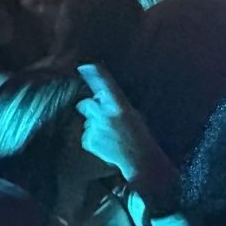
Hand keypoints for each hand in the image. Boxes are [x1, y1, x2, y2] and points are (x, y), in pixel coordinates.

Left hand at [75, 64, 162, 181]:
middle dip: (89, 107)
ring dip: (96, 126)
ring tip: (111, 136)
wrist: (138, 159)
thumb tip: (101, 98)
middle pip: (86, 104)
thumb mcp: (134, 115)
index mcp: (120, 107)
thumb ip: (117, 105)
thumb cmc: (139, 136)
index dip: (96, 74)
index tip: (86, 66)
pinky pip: (87, 136)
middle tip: (99, 115)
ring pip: (88, 122)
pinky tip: (107, 144)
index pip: (106, 85)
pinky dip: (94, 139)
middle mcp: (105, 115)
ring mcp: (95, 129)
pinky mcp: (89, 141)